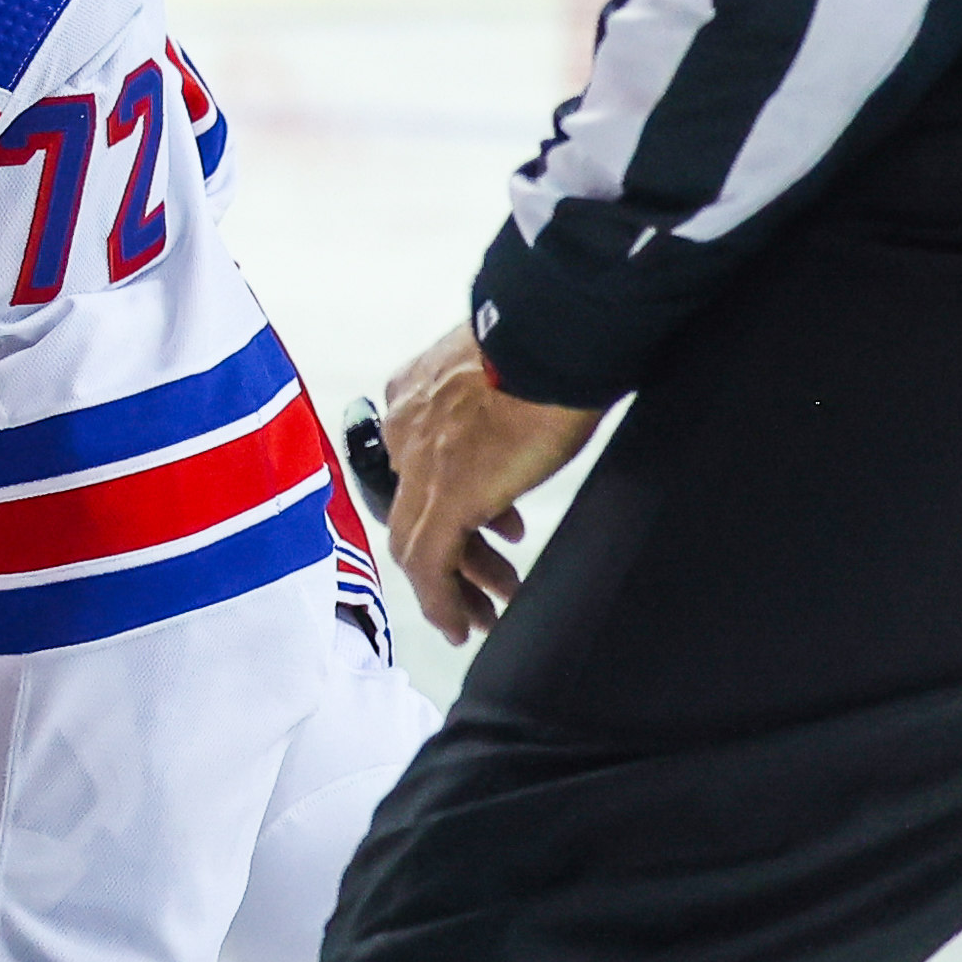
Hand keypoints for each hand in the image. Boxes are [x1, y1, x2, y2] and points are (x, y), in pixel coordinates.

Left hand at [371, 321, 594, 642]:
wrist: (554, 336)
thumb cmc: (552, 344)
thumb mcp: (511, 370)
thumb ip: (499, 400)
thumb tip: (529, 422)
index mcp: (418, 394)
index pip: (419, 466)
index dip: (453, 503)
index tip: (492, 529)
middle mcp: (406, 428)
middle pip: (418, 508)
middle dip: (457, 552)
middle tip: (491, 584)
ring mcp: (421, 464)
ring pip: (419, 541)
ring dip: (456, 583)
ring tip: (490, 610)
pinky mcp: (445, 498)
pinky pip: (429, 564)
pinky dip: (443, 601)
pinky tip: (464, 625)